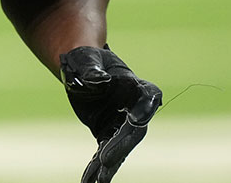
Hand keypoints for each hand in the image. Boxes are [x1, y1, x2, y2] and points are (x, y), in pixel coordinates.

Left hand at [61, 46, 161, 182]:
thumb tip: (98, 81)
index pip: (148, 97)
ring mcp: (121, 123)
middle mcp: (134, 107)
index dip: (145, 109)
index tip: (136, 119)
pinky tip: (90, 180)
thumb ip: (93, 70)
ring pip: (119, 147)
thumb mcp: (87, 60)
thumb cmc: (86, 59)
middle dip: (120, 147)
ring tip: (100, 181)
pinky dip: (97, 167)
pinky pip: (104, 152)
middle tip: (106, 160)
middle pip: (133, 131)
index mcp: (136, 85)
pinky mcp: (107, 133)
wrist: (81, 67)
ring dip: (109, 164)